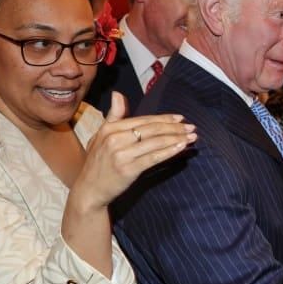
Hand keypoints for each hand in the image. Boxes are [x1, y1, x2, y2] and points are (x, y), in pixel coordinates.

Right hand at [70, 93, 195, 209]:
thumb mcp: (101, 136)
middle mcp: (115, 138)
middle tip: (192, 127)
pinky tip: (181, 148)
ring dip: (177, 138)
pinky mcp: (129, 169)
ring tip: (192, 137)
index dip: (164, 119)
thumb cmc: (98, 162)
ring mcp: (121, 154)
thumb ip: (114, 116)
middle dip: (175, 128)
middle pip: (152, 129)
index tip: (180, 118)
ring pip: (155, 142)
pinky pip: (154, 157)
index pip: (143, 120)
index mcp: (110, 128)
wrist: (90, 189)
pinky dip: (169, 151)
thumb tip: (118, 94)